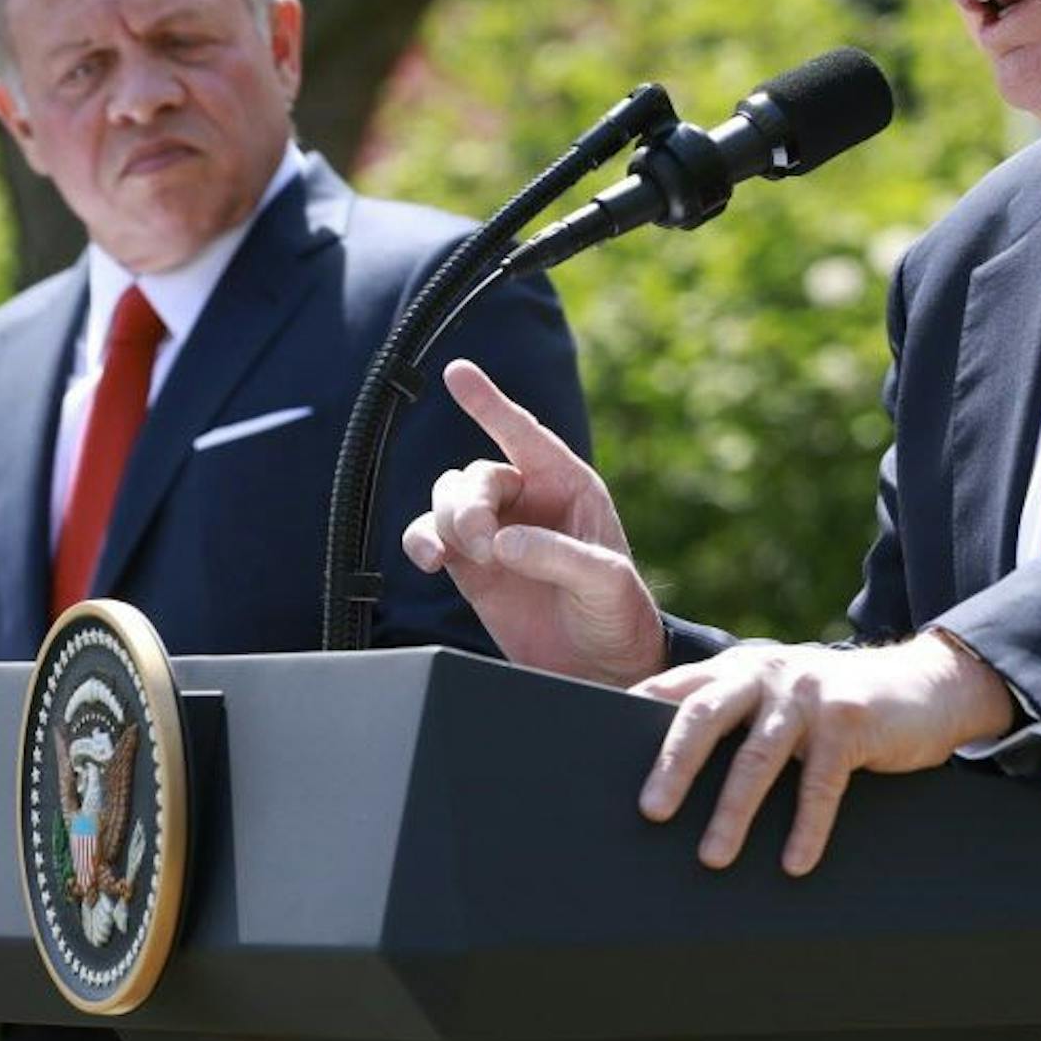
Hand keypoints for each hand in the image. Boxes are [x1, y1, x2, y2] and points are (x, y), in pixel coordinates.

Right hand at [403, 359, 665, 686]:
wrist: (602, 667)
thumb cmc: (619, 614)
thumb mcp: (606, 581)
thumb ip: (559, 557)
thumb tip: (502, 542)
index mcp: (569, 486)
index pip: (524, 434)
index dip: (490, 403)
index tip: (456, 373)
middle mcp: (529, 500)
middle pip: (476, 476)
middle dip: (470, 505)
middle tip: (487, 547)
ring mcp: (495, 532)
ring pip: (448, 499)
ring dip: (449, 523)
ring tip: (471, 560)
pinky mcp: (470, 566)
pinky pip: (430, 536)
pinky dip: (421, 542)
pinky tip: (432, 562)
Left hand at [633, 632, 1014, 875]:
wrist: (927, 686)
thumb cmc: (833, 709)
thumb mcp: (777, 701)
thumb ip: (732, 720)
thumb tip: (664, 776)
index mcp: (738, 669)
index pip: (675, 689)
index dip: (634, 715)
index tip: (593, 750)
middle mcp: (765, 672)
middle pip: (706, 715)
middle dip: (674, 764)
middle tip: (650, 811)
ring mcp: (808, 693)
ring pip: (759, 755)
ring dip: (734, 810)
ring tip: (713, 857)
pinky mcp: (850, 719)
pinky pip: (822, 782)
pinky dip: (807, 826)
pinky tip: (794, 863)